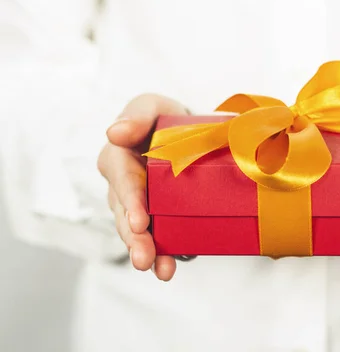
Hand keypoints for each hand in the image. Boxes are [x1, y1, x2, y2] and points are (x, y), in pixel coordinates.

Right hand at [97, 94, 188, 280]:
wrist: (187, 134)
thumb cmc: (164, 119)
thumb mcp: (154, 107)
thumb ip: (137, 115)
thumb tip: (115, 132)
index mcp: (118, 158)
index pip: (122, 179)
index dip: (130, 201)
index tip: (141, 221)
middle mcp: (123, 186)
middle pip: (125, 214)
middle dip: (134, 238)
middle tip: (144, 258)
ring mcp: (139, 206)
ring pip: (137, 231)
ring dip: (147, 251)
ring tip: (162, 271)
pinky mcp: (157, 218)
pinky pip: (157, 237)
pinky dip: (165, 254)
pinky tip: (172, 267)